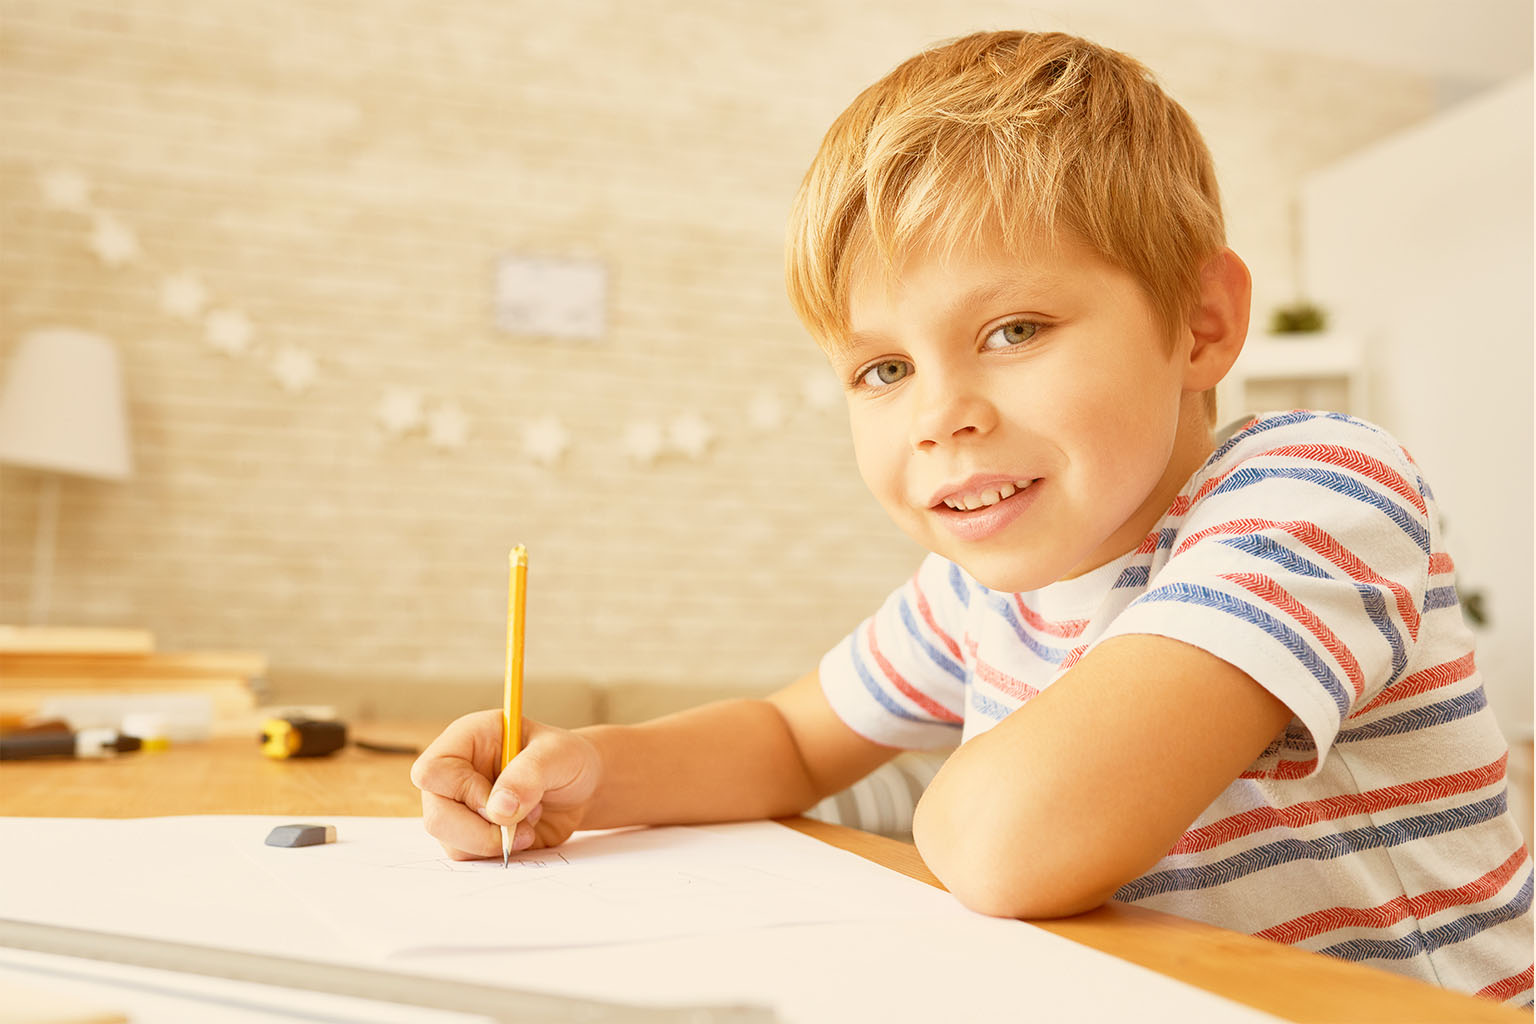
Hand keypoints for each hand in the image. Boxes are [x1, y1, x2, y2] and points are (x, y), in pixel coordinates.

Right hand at [410, 710, 602, 860]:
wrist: (581, 788)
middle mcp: (456, 773)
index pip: (433, 770)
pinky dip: (498, 853)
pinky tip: (522, 834)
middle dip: (479, 831)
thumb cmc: (566, 759)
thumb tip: (498, 809)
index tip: (501, 802)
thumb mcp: (558, 755)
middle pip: (436, 815)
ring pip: (450, 841)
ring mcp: (461, 806)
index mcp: (467, 740)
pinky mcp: (472, 833)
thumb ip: (529, 775)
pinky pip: (468, 855)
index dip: (464, 792)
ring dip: (493, 842)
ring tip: (528, 822)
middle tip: (516, 827)